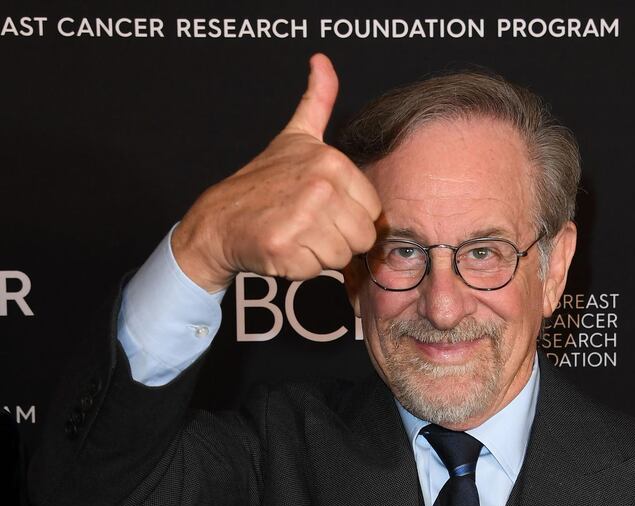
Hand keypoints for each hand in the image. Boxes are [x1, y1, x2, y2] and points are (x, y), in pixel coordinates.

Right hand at [171, 54, 381, 291]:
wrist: (219, 220)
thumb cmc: (262, 182)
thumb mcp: (294, 136)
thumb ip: (317, 101)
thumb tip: (322, 60)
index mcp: (332, 162)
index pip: (372, 211)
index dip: (349, 217)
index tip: (322, 209)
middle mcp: (320, 187)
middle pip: (361, 236)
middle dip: (337, 239)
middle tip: (307, 225)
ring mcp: (302, 218)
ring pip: (342, 257)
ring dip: (319, 255)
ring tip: (295, 234)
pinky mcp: (285, 248)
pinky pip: (316, 271)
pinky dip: (300, 268)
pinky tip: (282, 248)